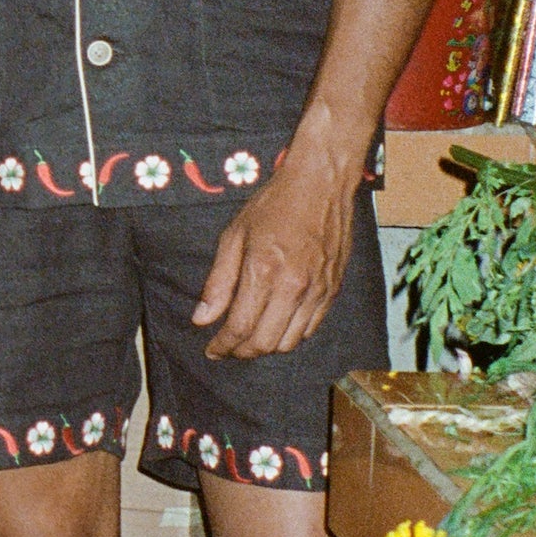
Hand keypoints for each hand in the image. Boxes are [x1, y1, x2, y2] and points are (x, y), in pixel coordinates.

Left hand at [191, 146, 359, 358]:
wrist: (320, 184)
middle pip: (265, 343)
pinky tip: (276, 326)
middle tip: (228, 348)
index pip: (240, 327)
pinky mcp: (333, 290)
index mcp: (264, 271)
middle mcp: (293, 287)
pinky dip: (290, 336)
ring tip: (250, 339)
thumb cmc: (273, 205)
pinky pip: (310, 329)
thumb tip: (202, 319)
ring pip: (290, 342)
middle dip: (241, 352)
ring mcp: (317, 291)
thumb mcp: (234, 236)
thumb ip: (218, 282)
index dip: (223, 346)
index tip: (212, 350)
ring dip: (266, 348)